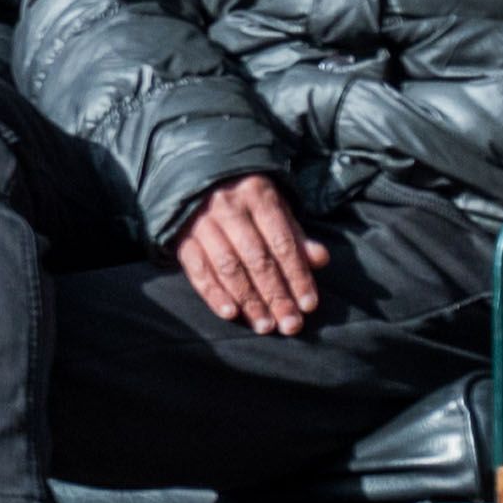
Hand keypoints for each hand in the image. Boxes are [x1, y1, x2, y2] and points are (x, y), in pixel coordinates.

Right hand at [176, 175, 330, 335]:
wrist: (196, 178)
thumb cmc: (245, 199)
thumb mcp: (275, 207)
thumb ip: (295, 235)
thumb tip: (320, 260)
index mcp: (259, 197)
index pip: (282, 243)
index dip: (297, 276)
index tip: (308, 305)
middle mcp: (229, 208)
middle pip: (257, 259)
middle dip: (276, 295)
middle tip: (289, 324)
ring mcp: (202, 224)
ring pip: (228, 267)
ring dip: (248, 300)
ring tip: (264, 325)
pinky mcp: (182, 239)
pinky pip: (198, 271)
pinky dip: (213, 294)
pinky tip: (230, 313)